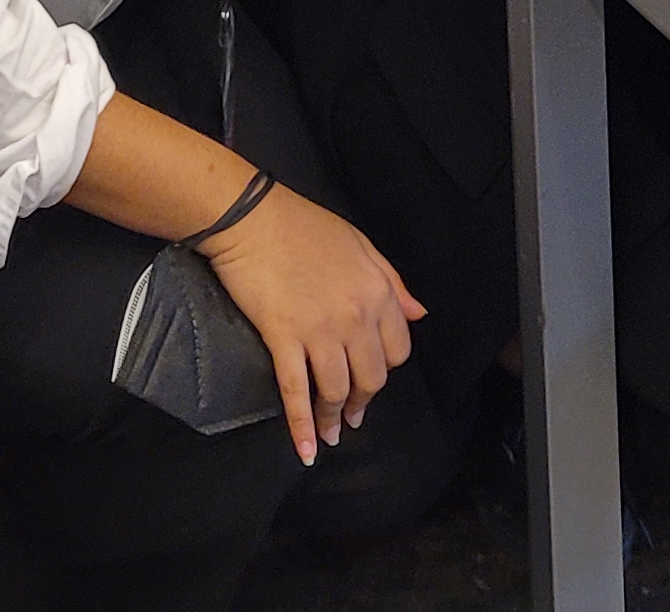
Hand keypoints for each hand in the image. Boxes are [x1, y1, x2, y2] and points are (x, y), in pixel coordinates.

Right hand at [200, 185, 423, 459]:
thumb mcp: (360, 245)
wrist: (251, 219)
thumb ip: (393, 282)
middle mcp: (356, 316)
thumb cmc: (303, 226)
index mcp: (378, 291)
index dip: (384, 369)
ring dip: (334, 418)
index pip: (397, 350)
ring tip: (330, 432)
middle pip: (370, 378)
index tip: (370, 377)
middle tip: (352, 415)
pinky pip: (297, 392)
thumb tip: (418, 315)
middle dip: (362, 401)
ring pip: (336, 390)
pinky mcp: (284, 339)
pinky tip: (307, 449)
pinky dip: (302, 426)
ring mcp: (320, 331)